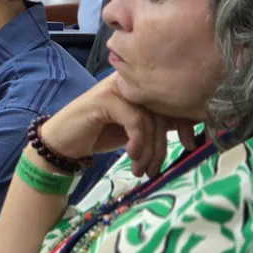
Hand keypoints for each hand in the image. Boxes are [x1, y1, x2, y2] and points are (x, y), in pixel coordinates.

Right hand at [39, 73, 196, 178]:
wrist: (62, 143)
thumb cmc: (97, 136)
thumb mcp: (132, 131)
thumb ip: (154, 125)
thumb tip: (188, 130)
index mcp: (137, 88)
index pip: (169, 101)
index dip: (185, 123)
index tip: (191, 145)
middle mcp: (128, 83)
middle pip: (161, 112)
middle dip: (162, 145)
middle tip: (156, 170)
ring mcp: (115, 88)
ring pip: (149, 119)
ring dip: (148, 150)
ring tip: (140, 169)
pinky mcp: (105, 99)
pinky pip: (134, 120)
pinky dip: (137, 141)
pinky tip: (130, 155)